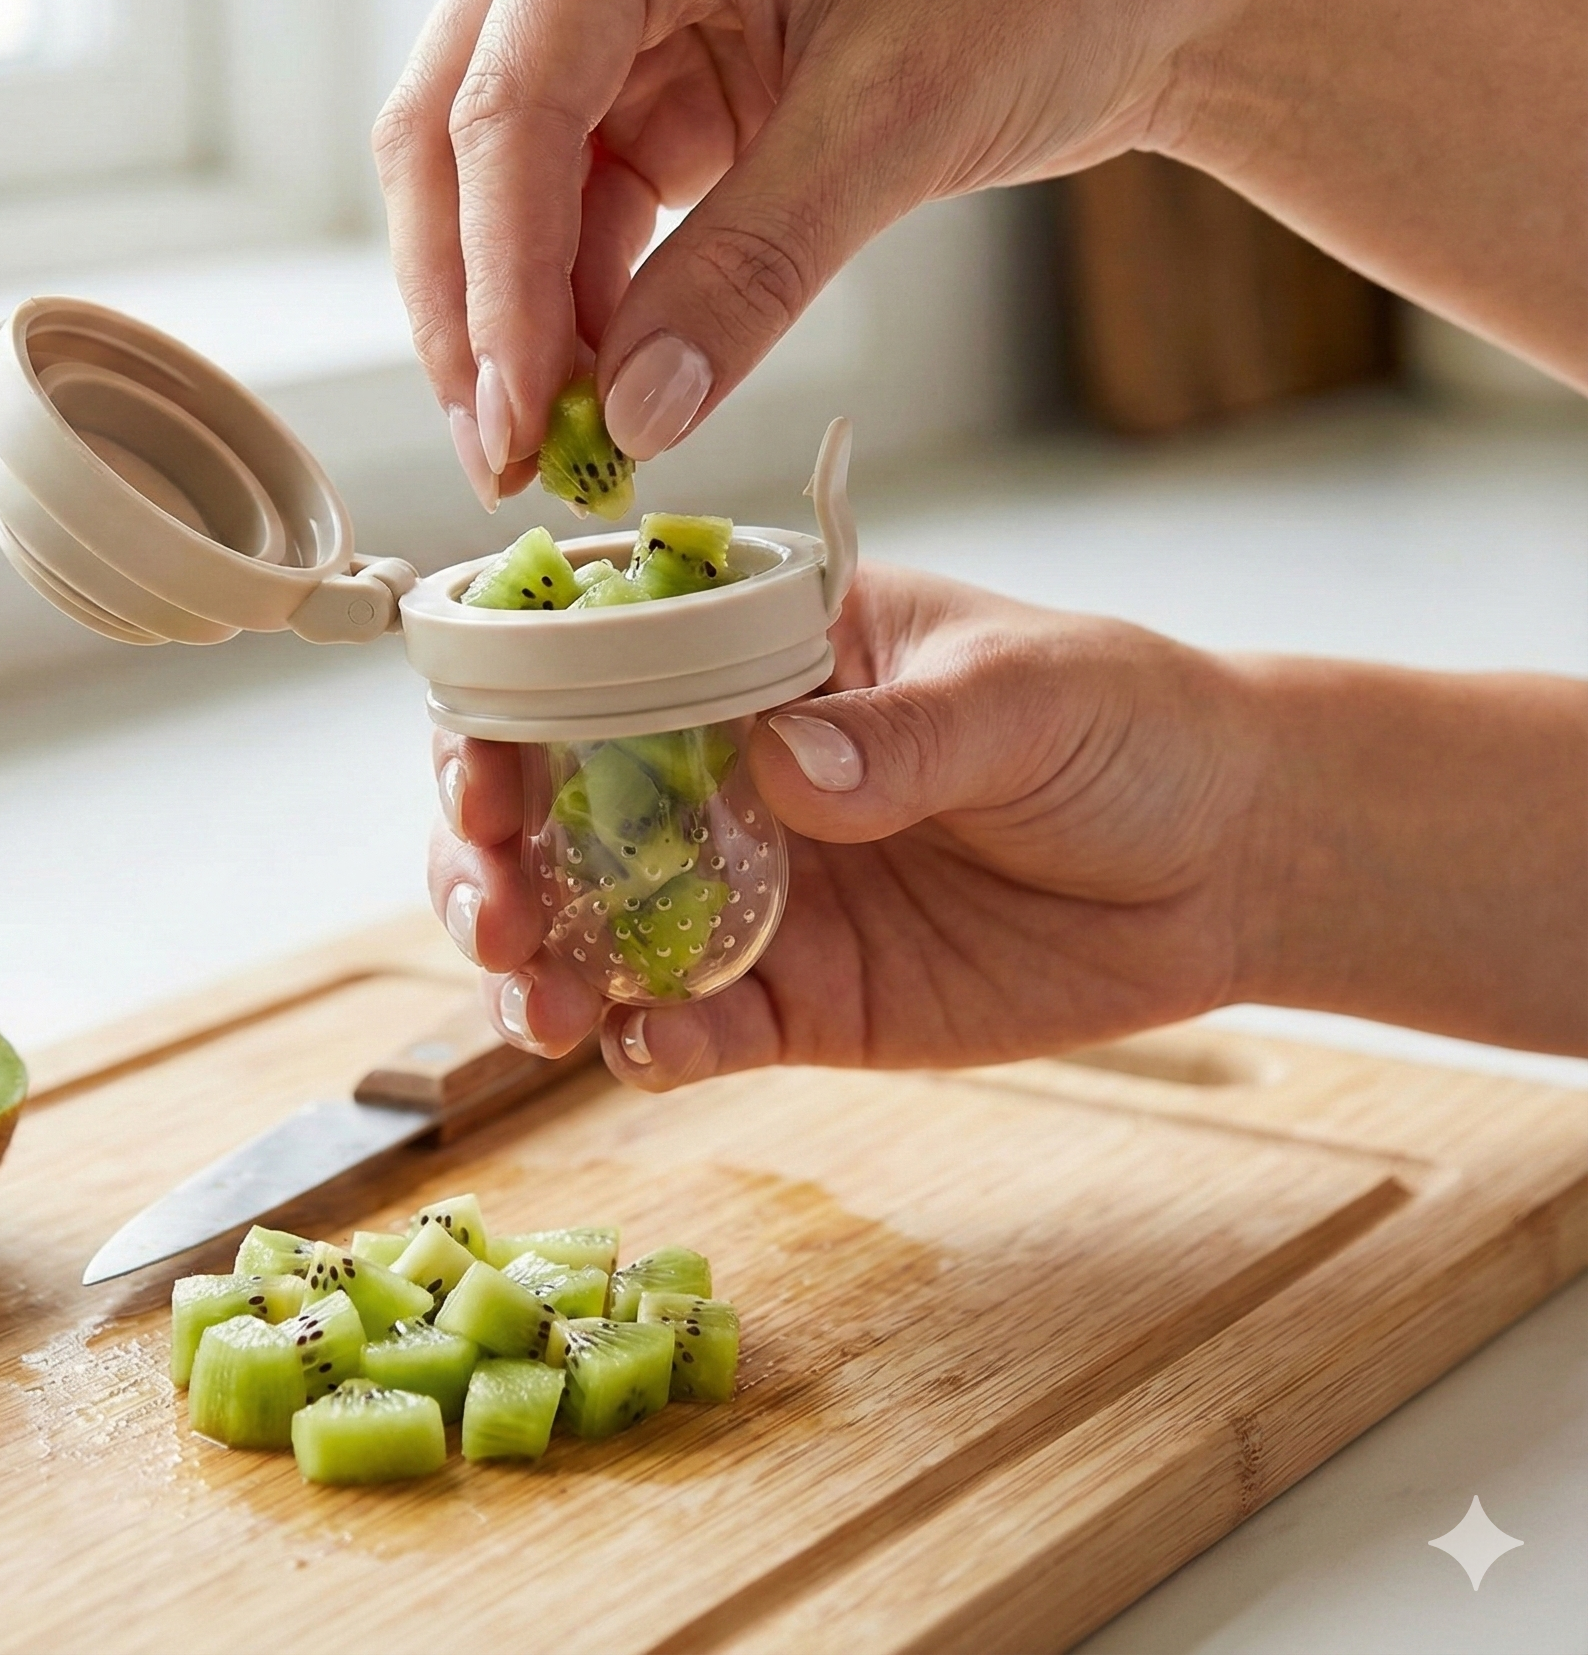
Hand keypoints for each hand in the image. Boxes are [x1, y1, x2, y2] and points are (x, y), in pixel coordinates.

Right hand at [377, 0, 1587, 509]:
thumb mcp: (896, 121)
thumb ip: (749, 274)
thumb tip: (634, 420)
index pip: (511, 99)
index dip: (498, 278)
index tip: (521, 420)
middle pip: (459, 133)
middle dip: (472, 305)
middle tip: (506, 455)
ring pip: (499, 182)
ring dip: (516, 316)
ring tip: (550, 450)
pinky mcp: (649, 75)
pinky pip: (578, 203)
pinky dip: (583, 300)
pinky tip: (607, 388)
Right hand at [430, 562, 1272, 1089]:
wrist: (1231, 861)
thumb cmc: (1128, 723)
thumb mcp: (1026, 695)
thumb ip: (905, 732)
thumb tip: (784, 764)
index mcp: (756, 659)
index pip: (589, 661)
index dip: (502, 707)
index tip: (480, 770)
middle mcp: (723, 770)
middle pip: (551, 806)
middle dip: (486, 857)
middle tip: (497, 911)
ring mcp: (754, 890)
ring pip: (594, 927)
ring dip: (541, 966)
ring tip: (539, 1006)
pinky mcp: (801, 999)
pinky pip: (694, 1028)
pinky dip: (651, 1046)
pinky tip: (645, 1052)